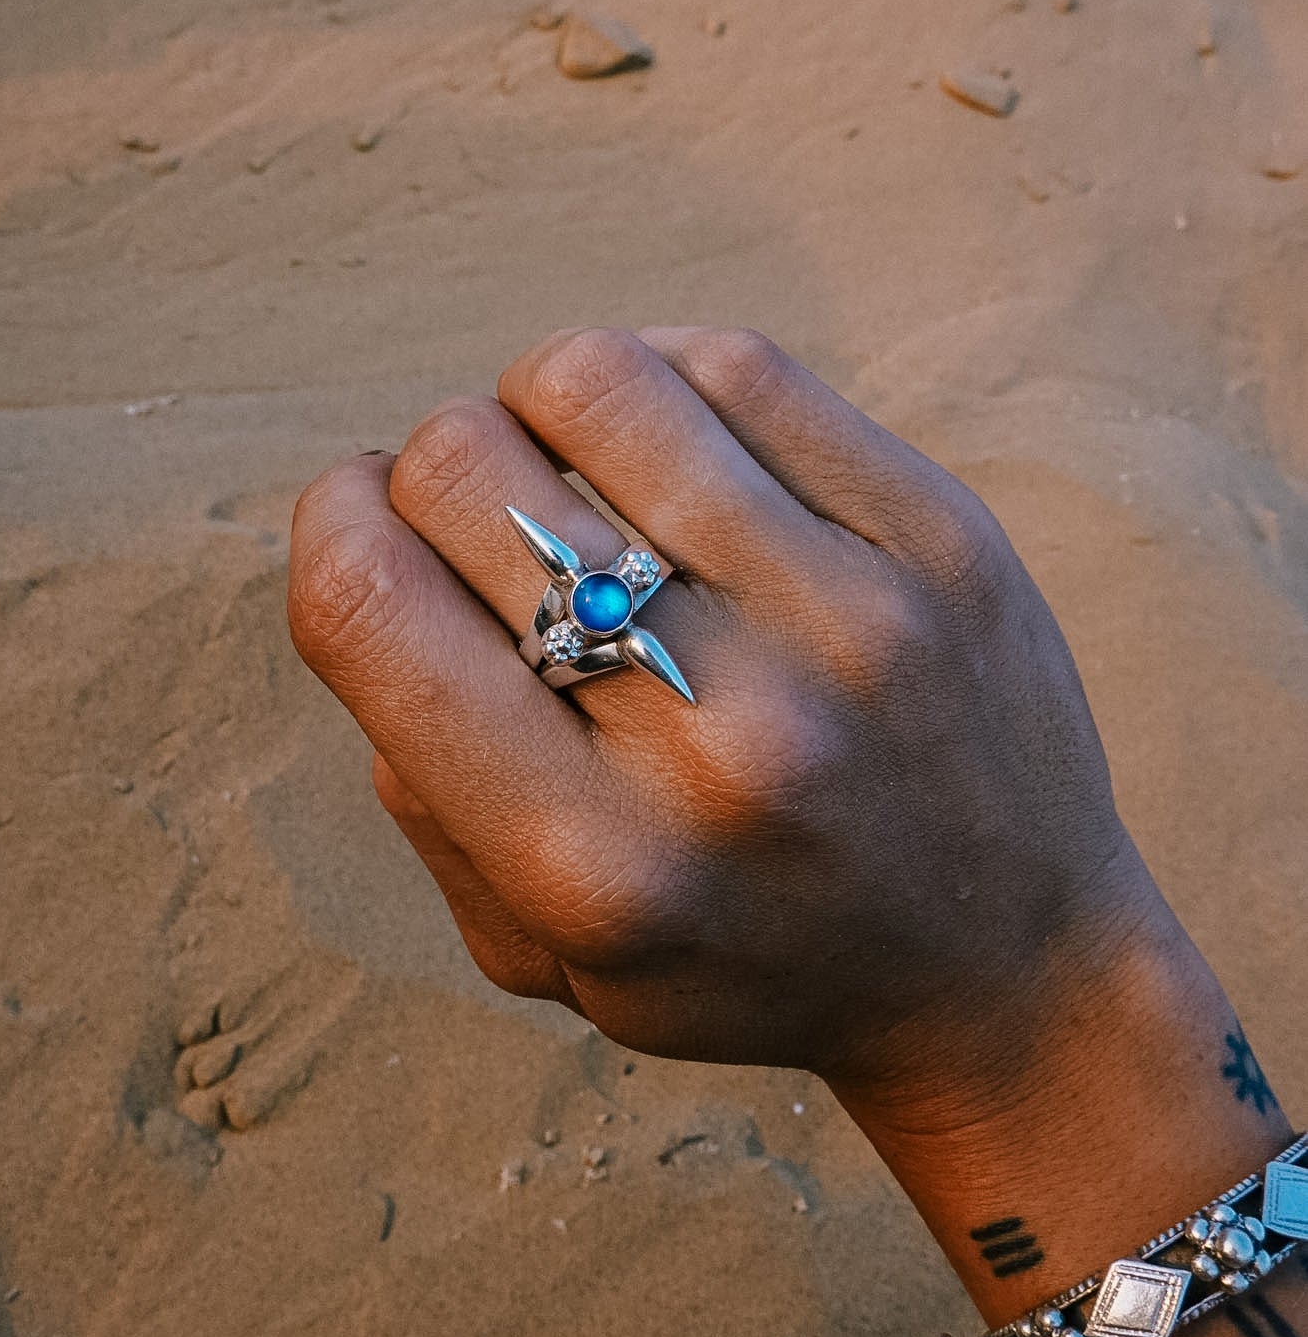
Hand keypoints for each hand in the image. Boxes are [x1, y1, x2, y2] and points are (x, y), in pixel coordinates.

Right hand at [288, 327, 1152, 1107]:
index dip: (328, 528)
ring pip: (596, 384)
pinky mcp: (938, 538)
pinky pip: (737, 368)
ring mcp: (846, 621)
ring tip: (580, 471)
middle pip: (466, 472)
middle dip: (435, 475)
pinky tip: (678, 452)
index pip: (369, 609)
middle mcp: (720, 739)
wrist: (1008, 968)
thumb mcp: (548, 957)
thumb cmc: (750, 959)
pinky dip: (667, 384)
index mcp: (593, 867)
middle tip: (487, 522)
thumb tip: (377, 568)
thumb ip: (428, 792)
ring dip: (543, 407)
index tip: (359, 525)